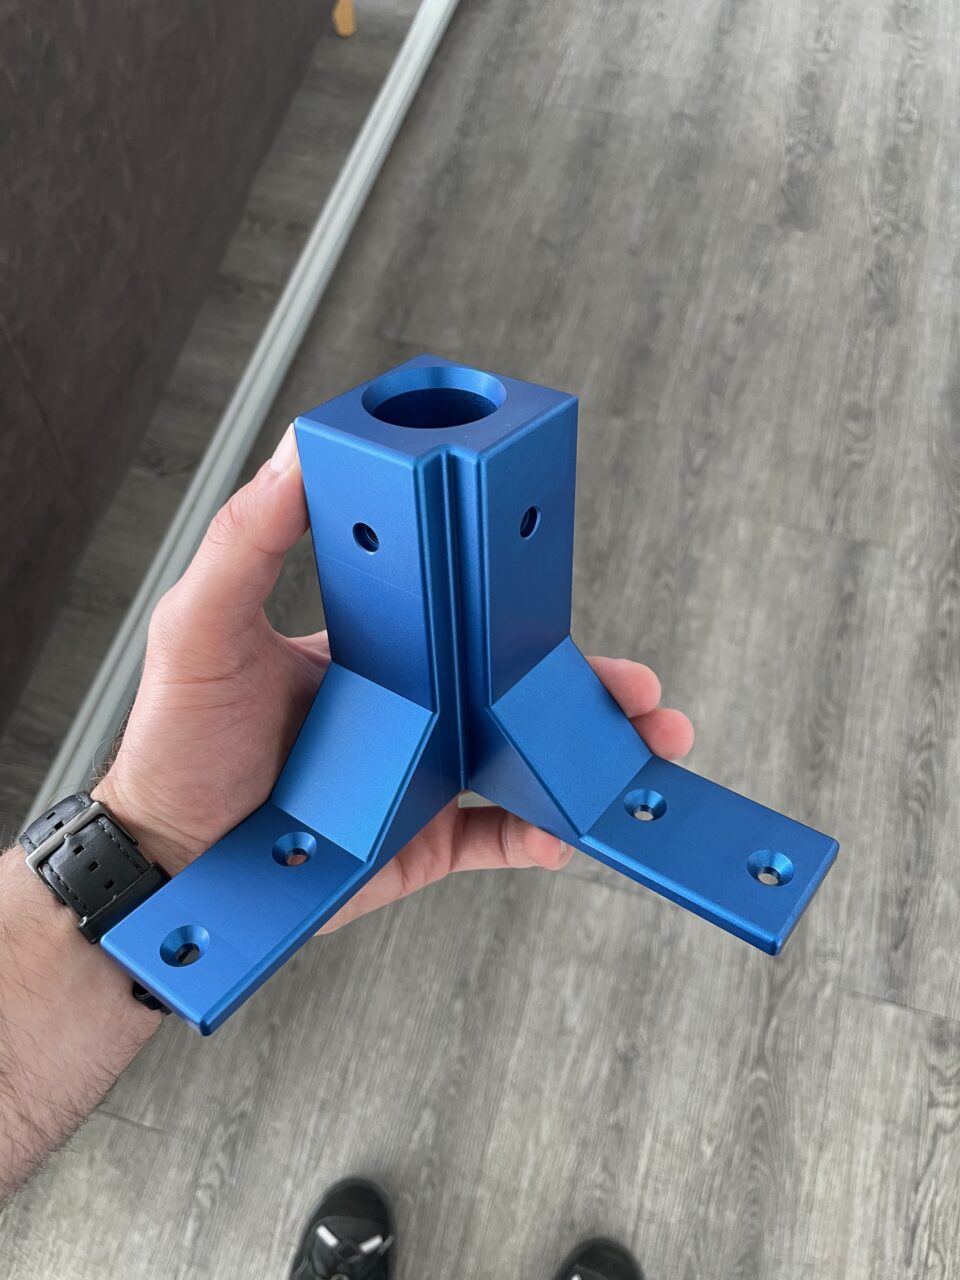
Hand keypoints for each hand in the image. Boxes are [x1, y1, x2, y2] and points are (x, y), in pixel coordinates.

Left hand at [96, 427, 694, 930]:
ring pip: (528, 760)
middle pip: (515, 688)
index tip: (555, 588)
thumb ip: (249, 542)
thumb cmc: (178, 742)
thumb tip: (301, 453)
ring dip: (590, 756)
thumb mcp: (201, 628)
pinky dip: (546, 833)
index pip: (463, 611)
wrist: (172, 861)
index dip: (518, 602)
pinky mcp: (426, 841)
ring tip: (641, 749)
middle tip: (638, 686)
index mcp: (376, 646)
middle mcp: (414, 706)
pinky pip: (501, 836)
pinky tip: (574, 826)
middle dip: (586, 686)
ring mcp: (426, 774)